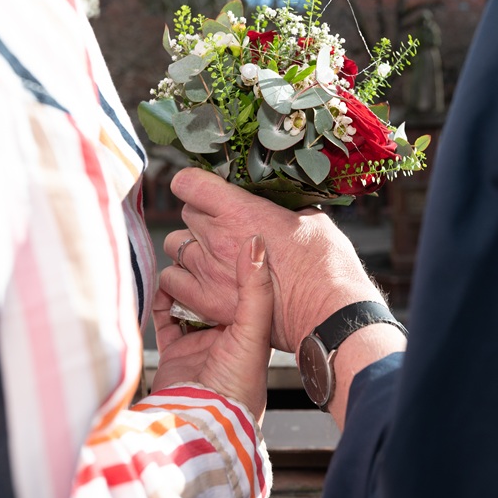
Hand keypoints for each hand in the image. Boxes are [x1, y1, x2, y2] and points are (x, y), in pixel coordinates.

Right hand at [150, 235, 273, 420]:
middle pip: (214, 293)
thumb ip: (254, 288)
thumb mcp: (253, 331)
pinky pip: (164, 318)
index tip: (228, 238)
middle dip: (206, 273)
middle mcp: (226, 335)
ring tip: (179, 263)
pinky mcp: (173, 352)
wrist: (201, 422)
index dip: (236, 266)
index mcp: (251, 331)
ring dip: (182, 284)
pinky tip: (161, 287)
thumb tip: (256, 243)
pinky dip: (160, 301)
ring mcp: (199, 344)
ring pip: (188, 302)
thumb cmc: (237, 386)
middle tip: (198, 246)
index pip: (244, 289)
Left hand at [160, 168, 384, 352]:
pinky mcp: (207, 301)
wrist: (327, 314)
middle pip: (186, 213)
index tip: (205, 189)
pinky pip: (171, 281)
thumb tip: (281, 210)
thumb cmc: (326, 267)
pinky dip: (180, 279)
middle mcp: (217, 237)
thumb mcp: (311, 221)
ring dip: (189, 247)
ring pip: (174, 245)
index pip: (189, 183)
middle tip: (222, 227)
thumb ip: (285, 211)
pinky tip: (199, 282)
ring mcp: (208, 270)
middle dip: (200, 217)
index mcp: (240, 210)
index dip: (195, 184)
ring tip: (210, 256)